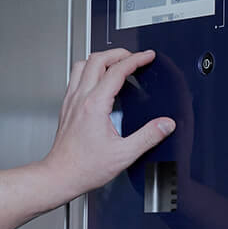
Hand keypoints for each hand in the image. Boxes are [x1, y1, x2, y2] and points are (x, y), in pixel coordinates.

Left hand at [38, 48, 174, 203]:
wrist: (61, 175)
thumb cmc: (85, 167)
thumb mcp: (124, 154)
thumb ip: (148, 137)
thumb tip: (165, 125)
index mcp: (95, 105)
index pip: (117, 70)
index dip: (136, 59)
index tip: (147, 56)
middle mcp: (80, 98)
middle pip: (97, 59)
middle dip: (119, 53)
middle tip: (134, 57)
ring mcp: (71, 101)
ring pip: (82, 64)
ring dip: (101, 59)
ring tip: (116, 63)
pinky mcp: (66, 107)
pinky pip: (76, 77)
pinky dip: (90, 71)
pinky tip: (99, 81)